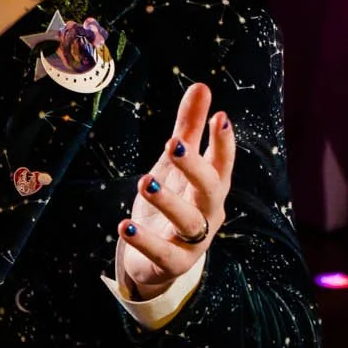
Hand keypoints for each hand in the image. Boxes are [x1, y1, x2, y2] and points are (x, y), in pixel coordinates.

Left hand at [119, 82, 235, 297]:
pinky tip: (124, 225)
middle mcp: (208, 212)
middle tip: (173, 143)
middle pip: (210, 188)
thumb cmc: (173, 201)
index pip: (223, 162)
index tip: (220, 117)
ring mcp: (193, 240)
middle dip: (194, 166)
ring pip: (188, 220)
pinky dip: (144, 240)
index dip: (223, 142)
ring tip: (144, 181)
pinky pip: (162, 253)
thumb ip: (188, 128)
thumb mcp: (175, 164)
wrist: (157, 259)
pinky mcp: (173, 262)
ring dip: (168, 201)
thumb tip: (201, 85)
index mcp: (212, 186)